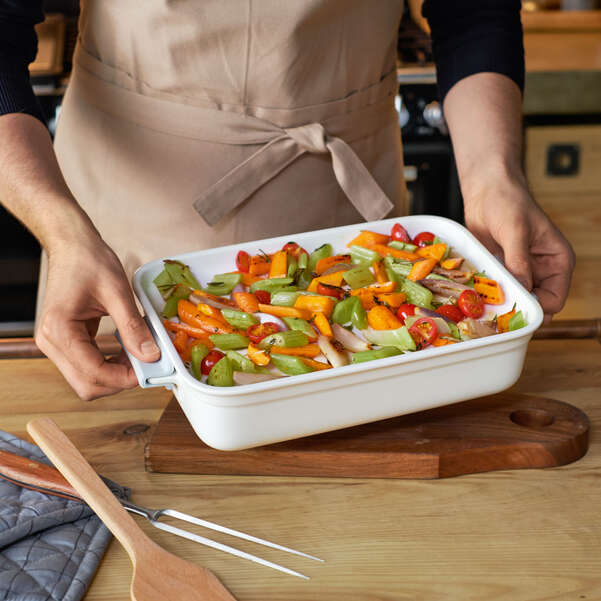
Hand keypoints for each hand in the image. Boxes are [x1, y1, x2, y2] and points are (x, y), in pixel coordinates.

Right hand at [35, 232, 160, 399]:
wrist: (72, 246)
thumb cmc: (90, 261)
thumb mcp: (118, 292)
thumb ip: (133, 326)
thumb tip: (151, 355)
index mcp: (59, 330)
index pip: (93, 373)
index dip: (124, 378)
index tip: (151, 369)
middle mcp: (51, 343)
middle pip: (87, 385)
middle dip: (120, 381)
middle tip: (148, 365)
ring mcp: (55, 345)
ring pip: (87, 380)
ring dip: (116, 375)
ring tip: (140, 356)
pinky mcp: (64, 343)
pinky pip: (87, 367)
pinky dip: (109, 366)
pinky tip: (128, 351)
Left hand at [463, 179, 574, 321]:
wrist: (486, 191)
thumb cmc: (508, 202)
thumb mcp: (515, 231)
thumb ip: (519, 261)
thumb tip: (523, 290)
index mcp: (558, 261)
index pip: (555, 298)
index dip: (537, 309)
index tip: (514, 310)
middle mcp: (542, 270)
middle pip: (535, 304)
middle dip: (517, 309)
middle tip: (494, 312)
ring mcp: (521, 272)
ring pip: (515, 300)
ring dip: (501, 303)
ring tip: (483, 303)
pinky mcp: (502, 271)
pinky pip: (499, 290)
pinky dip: (490, 294)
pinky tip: (476, 294)